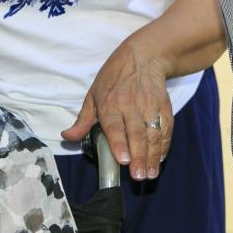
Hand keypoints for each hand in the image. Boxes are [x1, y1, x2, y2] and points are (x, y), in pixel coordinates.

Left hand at [61, 37, 173, 179]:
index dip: (119, 144)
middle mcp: (131, 106)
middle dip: (138, 157)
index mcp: (110, 104)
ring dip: (153, 156)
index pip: (115, 127)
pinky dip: (164, 145)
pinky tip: (160, 158)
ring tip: (150, 173)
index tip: (123, 160)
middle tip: (138, 176)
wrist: (143, 57)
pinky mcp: (164, 107)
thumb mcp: (92, 95)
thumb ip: (82, 120)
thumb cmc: (113, 79)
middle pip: (136, 134)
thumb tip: (67, 137)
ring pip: (153, 134)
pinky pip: (165, 129)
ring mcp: (150, 107)